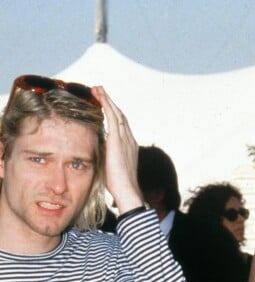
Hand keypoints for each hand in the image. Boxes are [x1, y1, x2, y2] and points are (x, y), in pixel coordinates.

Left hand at [91, 86, 141, 212]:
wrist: (127, 190)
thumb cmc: (118, 185)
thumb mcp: (111, 166)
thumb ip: (105, 156)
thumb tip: (95, 152)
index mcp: (129, 146)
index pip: (121, 125)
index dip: (113, 113)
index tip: (104, 104)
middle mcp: (130, 140)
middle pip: (120, 115)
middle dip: (110, 102)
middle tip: (99, 90)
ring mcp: (126, 139)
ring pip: (117, 113)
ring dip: (107, 100)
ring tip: (98, 89)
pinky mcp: (118, 140)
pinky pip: (113, 117)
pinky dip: (106, 105)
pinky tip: (100, 97)